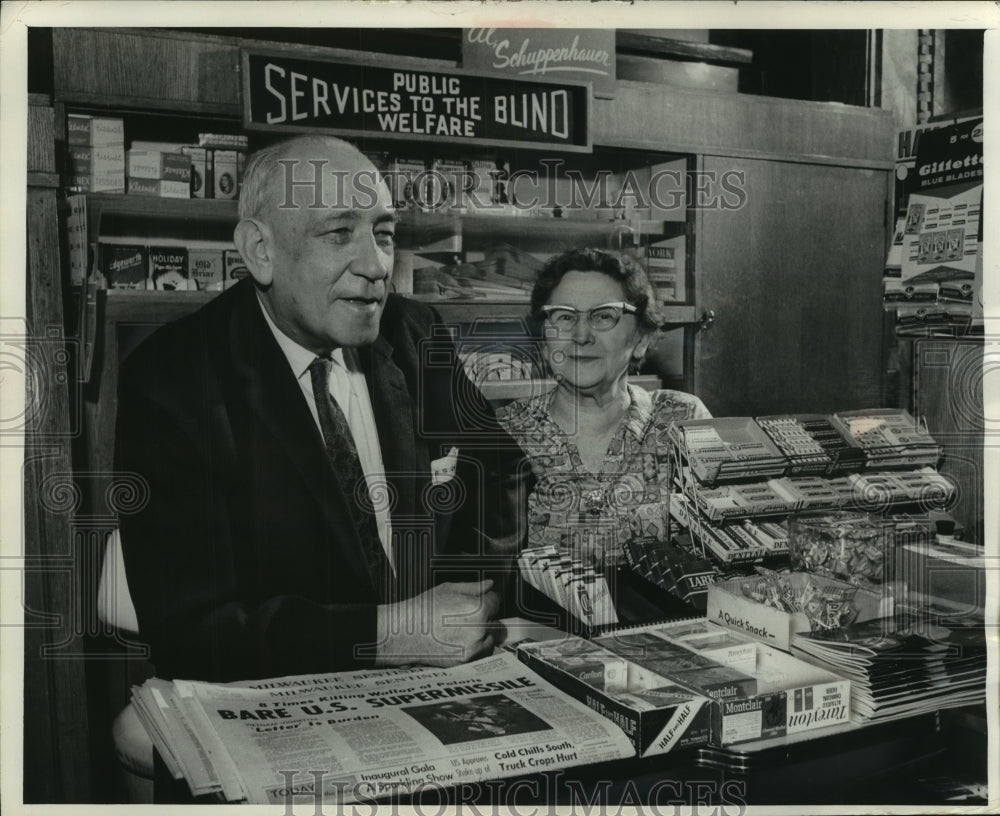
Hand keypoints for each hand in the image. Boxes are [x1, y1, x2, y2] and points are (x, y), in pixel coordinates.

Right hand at [376, 579, 500, 667]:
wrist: (403, 633)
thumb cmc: (423, 608)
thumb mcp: (448, 589)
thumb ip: (473, 587)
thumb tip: (489, 585)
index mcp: (477, 608)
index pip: (496, 601)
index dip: (488, 599)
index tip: (481, 600)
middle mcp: (479, 629)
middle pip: (495, 620)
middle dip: (486, 617)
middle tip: (467, 615)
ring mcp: (473, 647)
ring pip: (491, 638)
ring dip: (483, 633)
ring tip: (461, 628)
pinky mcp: (466, 661)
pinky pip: (480, 652)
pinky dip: (474, 646)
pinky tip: (458, 639)